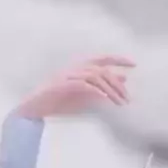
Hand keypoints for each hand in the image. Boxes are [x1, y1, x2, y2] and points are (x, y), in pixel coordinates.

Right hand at [14, 55, 135, 118]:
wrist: (34, 108)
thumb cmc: (58, 102)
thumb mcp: (85, 94)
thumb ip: (102, 87)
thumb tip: (122, 80)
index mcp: (79, 68)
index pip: (102, 59)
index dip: (118, 59)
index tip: (133, 64)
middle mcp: (74, 67)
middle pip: (101, 69)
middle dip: (117, 84)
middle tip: (128, 99)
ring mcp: (67, 75)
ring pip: (95, 76)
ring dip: (110, 90)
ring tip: (119, 103)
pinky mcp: (62, 84)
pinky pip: (83, 85)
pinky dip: (96, 91)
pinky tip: (105, 100)